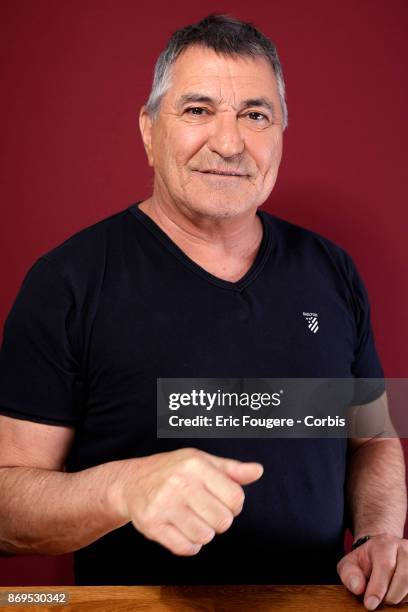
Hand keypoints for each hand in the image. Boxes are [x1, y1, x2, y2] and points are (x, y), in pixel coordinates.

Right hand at [112, 447, 262, 555]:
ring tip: (191, 518)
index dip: (233, 505)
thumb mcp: (202, 461)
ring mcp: (164, 504)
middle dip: (218, 520)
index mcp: (196, 464)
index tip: (222, 501)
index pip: (236, 498)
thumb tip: (258, 471)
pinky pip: (185, 549)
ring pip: (205, 537)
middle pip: (223, 521)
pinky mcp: (152, 524)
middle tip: (205, 511)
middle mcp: (180, 483)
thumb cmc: (172, 470)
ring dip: (202, 532)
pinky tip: (181, 530)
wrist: (131, 481)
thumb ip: (232, 469)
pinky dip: (188, 544)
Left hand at [337, 533, 407, 608]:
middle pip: (404, 577)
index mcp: (384, 543)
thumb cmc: (365, 562)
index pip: (385, 565)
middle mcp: (404, 548)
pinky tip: (398, 595)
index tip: (370, 604)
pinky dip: (406, 598)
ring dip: (400, 598)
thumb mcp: (350, 564)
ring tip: (387, 597)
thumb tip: (357, 588)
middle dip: (390, 596)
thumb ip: (349, 574)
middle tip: (379, 602)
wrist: (381, 554)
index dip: (378, 588)